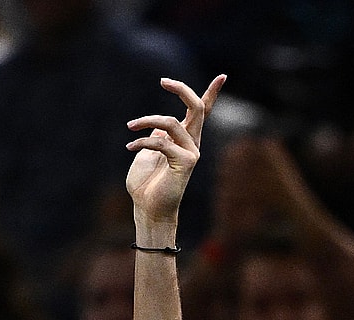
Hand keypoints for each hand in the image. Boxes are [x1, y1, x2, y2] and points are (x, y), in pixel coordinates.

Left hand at [126, 75, 225, 229]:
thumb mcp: (147, 154)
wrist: (147, 208)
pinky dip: (143, 141)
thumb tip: (159, 124)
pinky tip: (130, 146)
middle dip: (182, 90)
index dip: (213, 94)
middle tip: (163, 81)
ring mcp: (191, 152)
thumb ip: (155, 137)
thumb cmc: (145, 184)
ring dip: (147, 120)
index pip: (202, 113)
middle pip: (197, 108)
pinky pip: (161, 142)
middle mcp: (192, 143)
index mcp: (184, 139)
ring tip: (130, 127)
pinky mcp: (185, 162)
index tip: (222, 76)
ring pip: (172, 122)